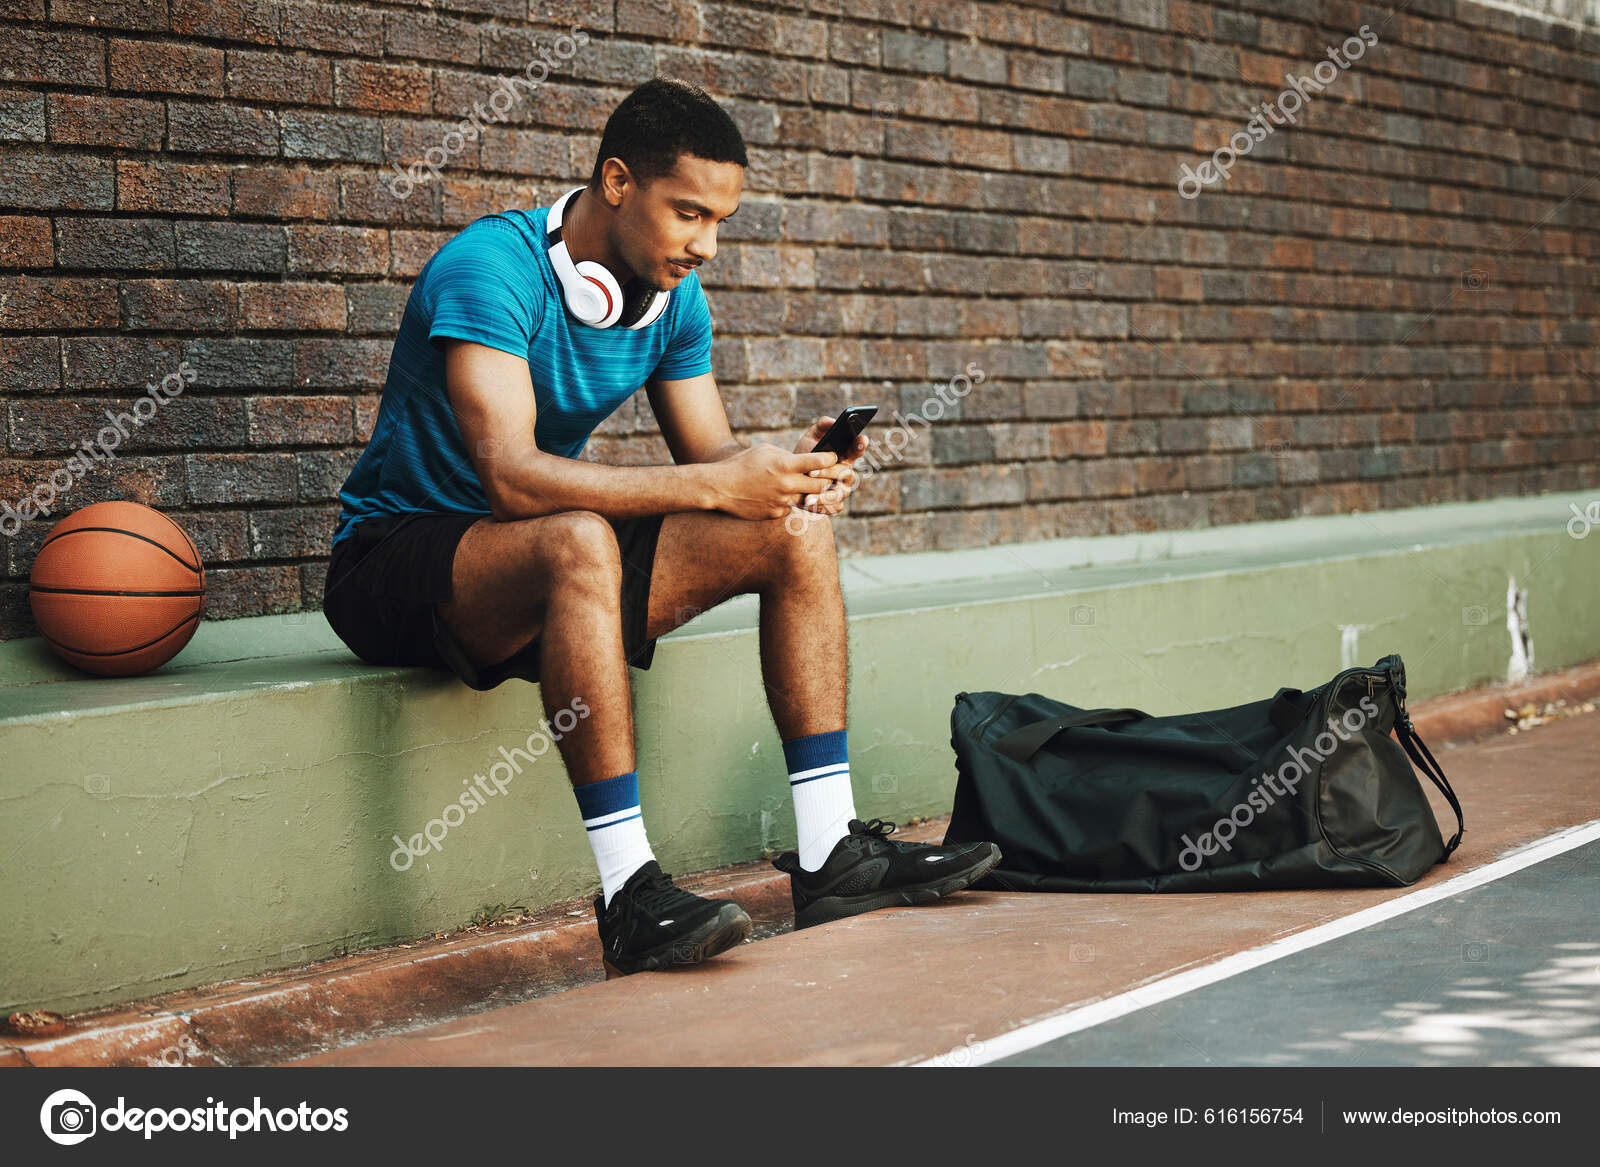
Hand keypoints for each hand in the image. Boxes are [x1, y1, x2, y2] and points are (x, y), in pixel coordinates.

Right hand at [707, 442, 839, 519]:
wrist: (720, 487)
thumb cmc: (743, 464)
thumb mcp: (766, 451)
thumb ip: (788, 456)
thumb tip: (805, 461)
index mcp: (786, 464)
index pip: (820, 462)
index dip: (831, 459)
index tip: (832, 458)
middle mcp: (787, 484)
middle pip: (822, 485)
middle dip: (827, 480)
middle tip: (826, 476)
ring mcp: (782, 501)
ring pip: (809, 500)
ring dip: (810, 493)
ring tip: (804, 486)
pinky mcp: (776, 513)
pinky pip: (791, 508)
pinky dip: (790, 503)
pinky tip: (780, 496)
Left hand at [793, 415, 869, 514]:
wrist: (791, 480)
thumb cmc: (804, 456)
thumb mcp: (810, 438)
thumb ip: (822, 426)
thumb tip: (833, 421)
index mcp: (846, 455)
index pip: (857, 448)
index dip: (860, 444)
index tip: (861, 439)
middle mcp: (848, 473)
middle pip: (844, 472)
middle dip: (827, 472)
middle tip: (810, 472)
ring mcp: (843, 489)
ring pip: (840, 493)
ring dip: (824, 495)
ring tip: (808, 497)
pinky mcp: (836, 504)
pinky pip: (834, 507)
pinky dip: (821, 507)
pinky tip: (808, 504)